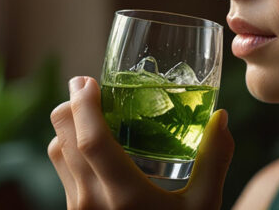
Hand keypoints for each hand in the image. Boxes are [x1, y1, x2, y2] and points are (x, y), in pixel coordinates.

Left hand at [48, 76, 234, 209]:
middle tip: (87, 86)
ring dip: (67, 126)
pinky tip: (92, 144)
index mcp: (123, 196)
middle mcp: (92, 202)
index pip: (90, 142)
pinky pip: (61, 171)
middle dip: (69, 105)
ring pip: (56, 153)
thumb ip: (214, 161)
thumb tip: (222, 118)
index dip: (83, 106)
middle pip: (62, 139)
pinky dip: (69, 147)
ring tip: (90, 111)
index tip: (87, 80)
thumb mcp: (204, 207)